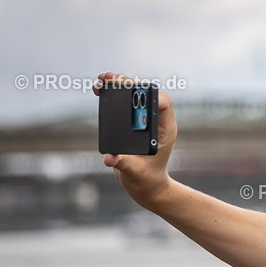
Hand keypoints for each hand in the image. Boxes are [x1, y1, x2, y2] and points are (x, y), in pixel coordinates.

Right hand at [93, 72, 177, 204]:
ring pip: (135, 96)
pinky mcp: (133, 123)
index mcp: (164, 130)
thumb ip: (123, 163)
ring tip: (103, 80)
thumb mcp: (134, 172)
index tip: (132, 95)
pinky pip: (125, 104)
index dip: (149, 95)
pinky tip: (101, 89)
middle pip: (147, 94)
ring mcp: (145, 121)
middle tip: (111, 80)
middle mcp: (156, 122)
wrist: (146, 186)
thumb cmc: (146, 180)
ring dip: (120, 86)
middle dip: (129, 85)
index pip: (164, 103)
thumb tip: (110, 158)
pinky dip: (114, 95)